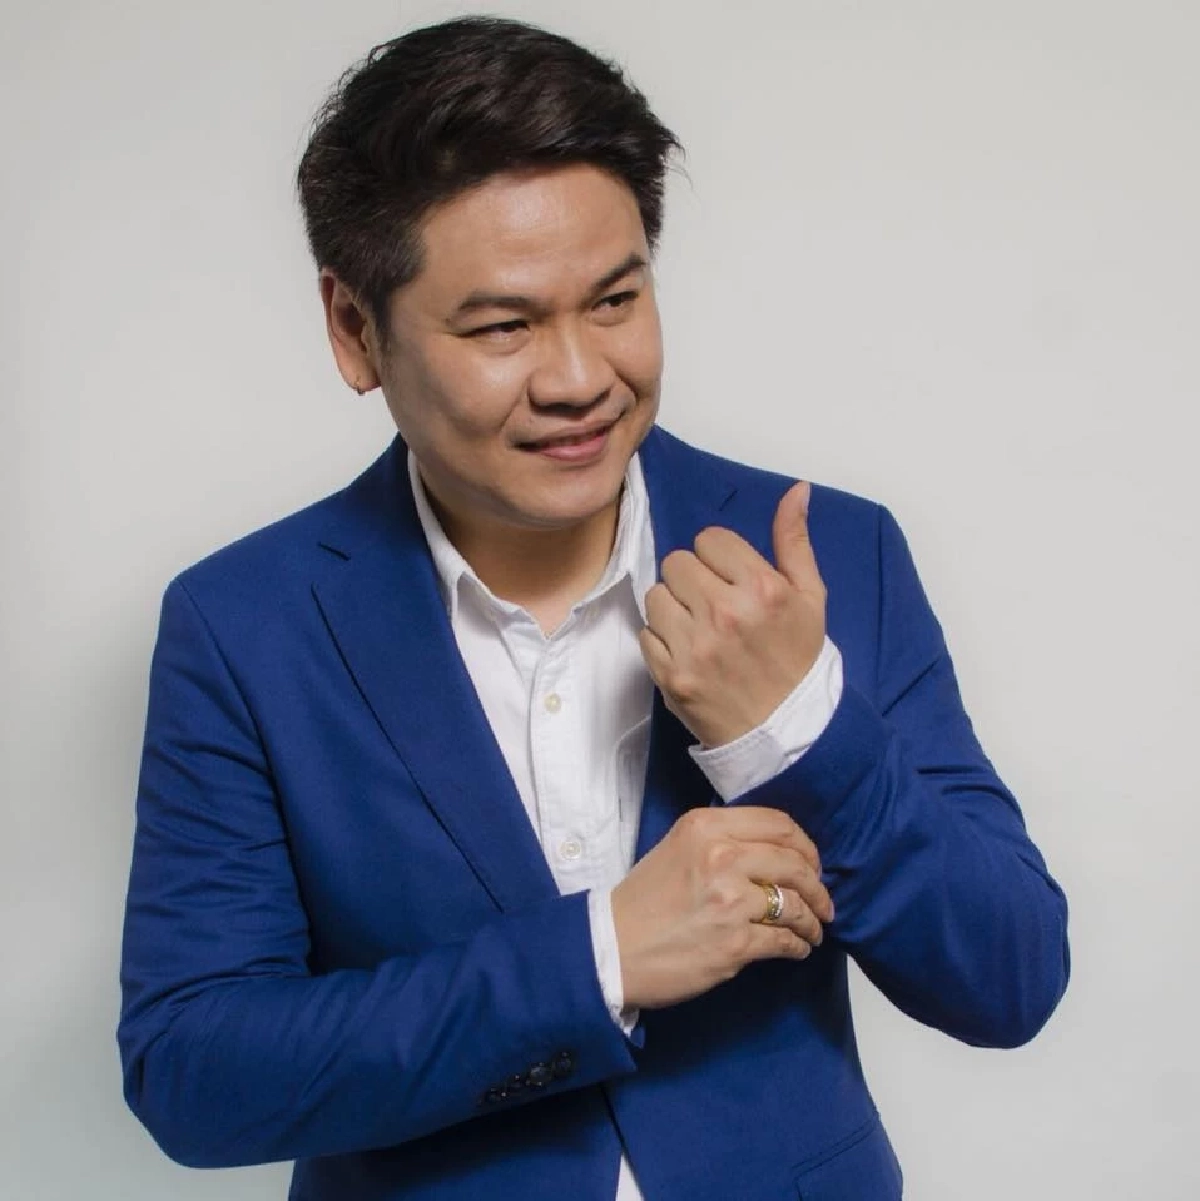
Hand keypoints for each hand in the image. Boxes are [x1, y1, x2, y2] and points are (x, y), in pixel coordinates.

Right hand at [611, 806, 833, 1009]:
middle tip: (822, 901)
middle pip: (795, 862)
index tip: (811, 863)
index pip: (778, 824)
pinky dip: (798, 946)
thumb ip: (720, 843)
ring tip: (813, 930)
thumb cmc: (642, 904)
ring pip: (796, 903)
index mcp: (705, 827)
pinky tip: (797, 948)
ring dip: (812, 920)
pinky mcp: (736, 942)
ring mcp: (730, 900)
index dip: (804, 845)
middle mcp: (721, 856)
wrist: (611, 949)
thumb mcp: (677, 850)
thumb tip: (770, 855)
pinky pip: (785, 940)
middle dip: (817, 884)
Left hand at [639, 481, 825, 748]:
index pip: (709, 539)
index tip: (731, 579)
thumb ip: (794, 541)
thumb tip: (796, 490)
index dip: (719, 557)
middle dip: (693, 579)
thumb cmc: (799, 660)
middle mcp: (725, 614)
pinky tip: (689, 652)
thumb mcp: (810, 597)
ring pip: (656, 594)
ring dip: (673, 607)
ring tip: (699, 627)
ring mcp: (695, 646)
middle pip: (677, 562)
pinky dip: (662, 640)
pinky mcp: (671, 675)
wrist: (789, 731)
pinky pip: (646, 633)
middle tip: (713, 603)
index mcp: (762, 589)